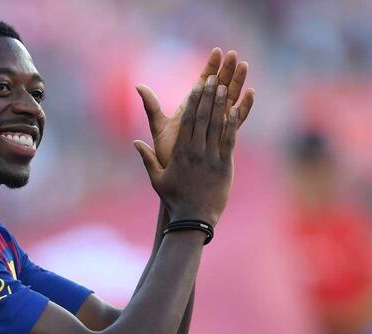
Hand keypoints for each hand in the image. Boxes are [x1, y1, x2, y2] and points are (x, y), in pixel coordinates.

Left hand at [134, 48, 254, 167]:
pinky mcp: (225, 139)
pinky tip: (251, 94)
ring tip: (245, 66)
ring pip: (231, 100)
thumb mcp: (159, 128)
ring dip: (238, 83)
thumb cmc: (167, 155)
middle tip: (234, 54)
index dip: (210, 67)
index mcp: (191, 110)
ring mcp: (216, 126)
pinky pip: (237, 121)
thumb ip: (152, 106)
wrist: (178, 180)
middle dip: (227, 70)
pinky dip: (244, 107)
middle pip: (219, 88)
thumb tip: (138, 85)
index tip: (216, 51)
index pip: (202, 83)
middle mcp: (205, 116)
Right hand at [135, 75, 239, 226]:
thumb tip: (135, 143)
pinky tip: (236, 109)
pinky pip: (229, 141)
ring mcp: (211, 158)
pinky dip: (232, 124)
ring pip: (217, 126)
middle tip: (214, 77)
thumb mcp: (157, 179)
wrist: (193, 219)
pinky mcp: (224, 167)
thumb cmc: (175, 199)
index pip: (188, 121)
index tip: (198, 84)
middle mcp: (196, 152)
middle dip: (208, 96)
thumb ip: (147, 159)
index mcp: (180, 152)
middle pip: (203, 118)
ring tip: (225, 86)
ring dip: (221, 105)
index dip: (194, 100)